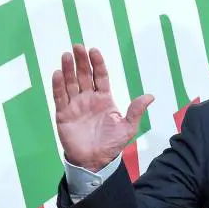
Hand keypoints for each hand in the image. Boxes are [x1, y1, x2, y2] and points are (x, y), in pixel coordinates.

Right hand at [52, 44, 153, 171]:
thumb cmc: (112, 144)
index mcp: (104, 99)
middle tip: (77, 46)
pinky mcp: (63, 114)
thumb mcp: (128, 127)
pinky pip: (60, 97)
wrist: (95, 161)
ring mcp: (75, 105)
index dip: (97, 64)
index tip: (94, 51)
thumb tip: (150, 96)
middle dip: (81, 61)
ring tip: (66, 55)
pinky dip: (58, 85)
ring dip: (68, 69)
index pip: (100, 76)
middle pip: (84, 75)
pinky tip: (58, 73)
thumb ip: (136, 110)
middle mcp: (88, 99)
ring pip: (70, 83)